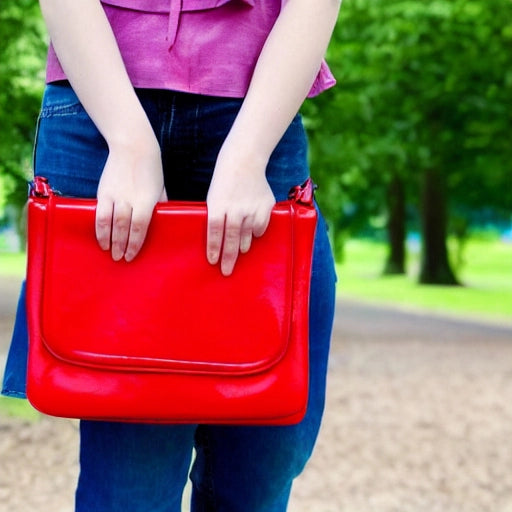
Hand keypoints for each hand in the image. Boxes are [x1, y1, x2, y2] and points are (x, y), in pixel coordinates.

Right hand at [95, 134, 165, 261]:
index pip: (140, 227)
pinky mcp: (104, 192)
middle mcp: (130, 200)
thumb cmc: (151, 171)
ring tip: (109, 251)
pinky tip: (100, 238)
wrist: (134, 147)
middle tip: (120, 259)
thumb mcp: (161, 190)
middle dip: (121, 245)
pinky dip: (99, 228)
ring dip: (109, 240)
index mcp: (147, 201)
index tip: (131, 255)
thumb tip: (163, 223)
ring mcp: (115, 196)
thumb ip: (160, 206)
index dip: (135, 243)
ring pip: (110, 222)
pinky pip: (99, 213)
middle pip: (124, 228)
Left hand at [206, 150, 275, 275]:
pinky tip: (253, 233)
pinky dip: (256, 232)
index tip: (213, 261)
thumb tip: (220, 240)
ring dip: (243, 246)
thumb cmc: (224, 181)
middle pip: (232, 238)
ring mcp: (252, 208)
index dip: (214, 248)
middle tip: (226, 271)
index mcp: (218, 205)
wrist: (244, 160)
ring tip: (240, 252)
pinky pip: (261, 226)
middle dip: (229, 257)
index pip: (214, 231)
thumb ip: (217, 216)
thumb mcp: (214, 197)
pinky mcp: (265, 205)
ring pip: (248, 235)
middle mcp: (235, 208)